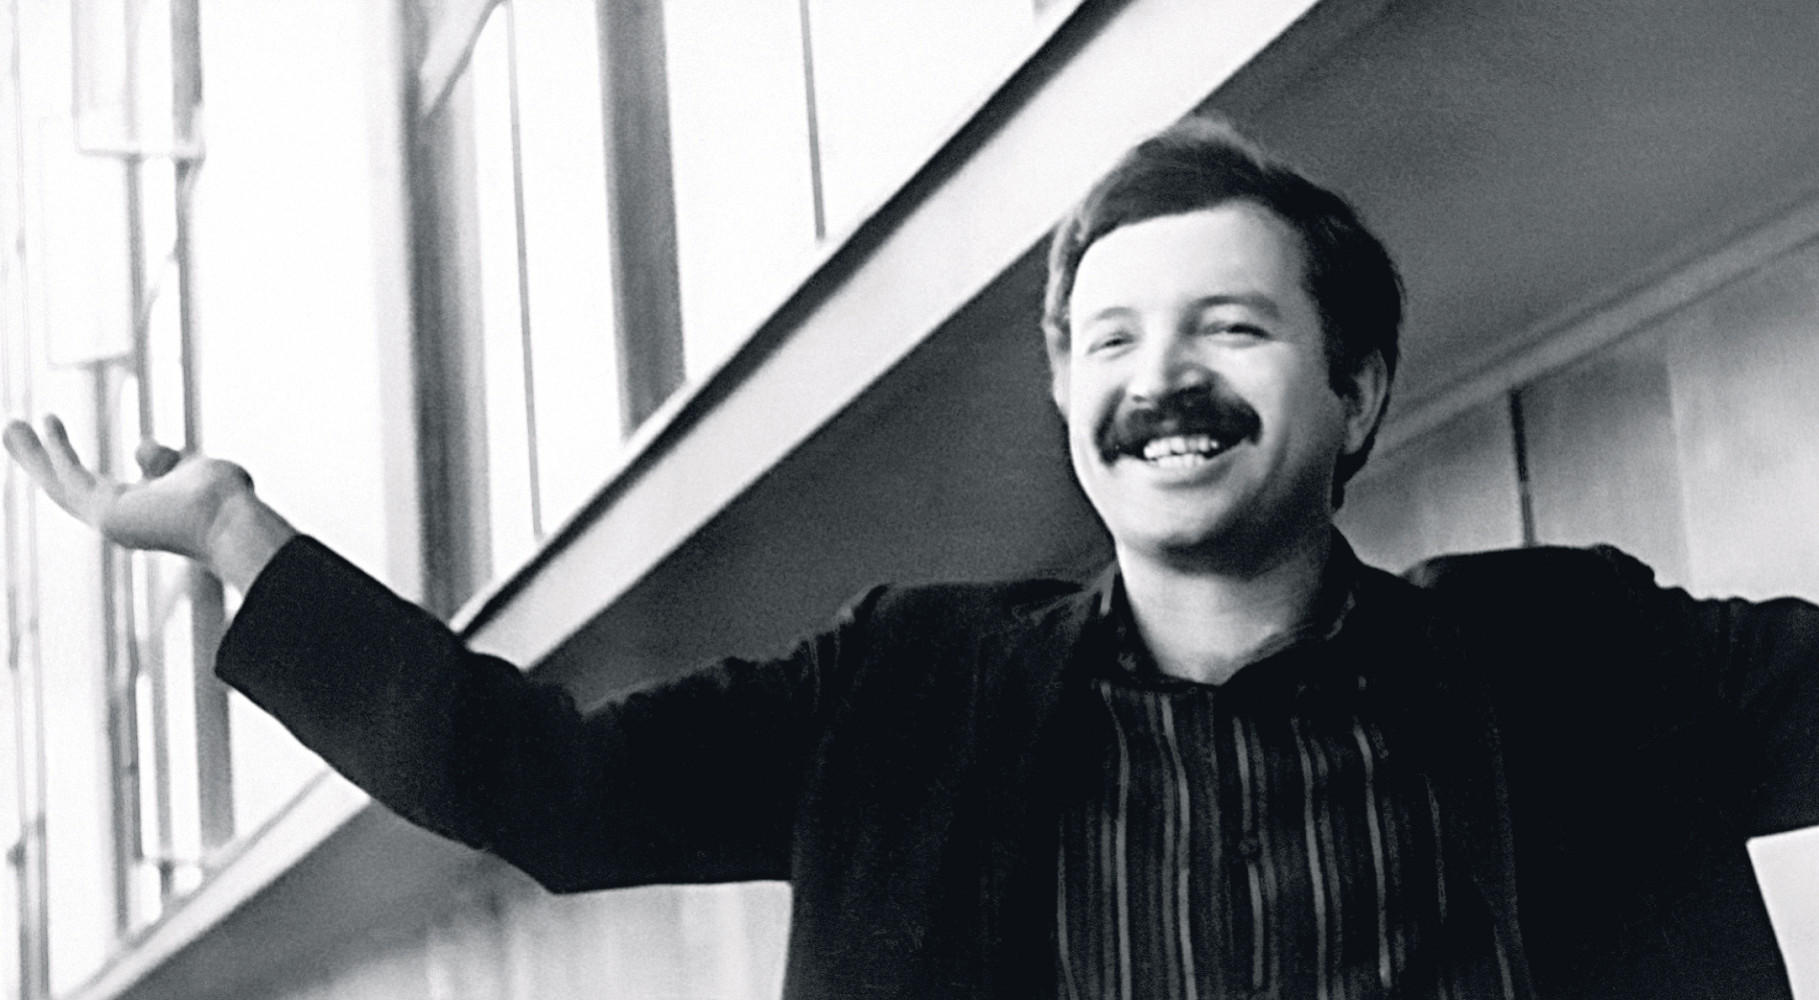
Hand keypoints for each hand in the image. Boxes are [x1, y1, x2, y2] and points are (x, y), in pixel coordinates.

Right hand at [3, 415, 292, 586]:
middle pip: (65, 487)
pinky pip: (71, 477)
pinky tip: (46, 421)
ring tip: (8, 426)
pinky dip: (56, 450)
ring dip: (33, 455)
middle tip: (14, 430)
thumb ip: (162, 461)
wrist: (233, 522)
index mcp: (138, 515)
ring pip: (59, 484)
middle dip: (39, 459)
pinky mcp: (106, 514)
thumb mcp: (189, 470)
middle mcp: (119, 523)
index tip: (53, 425)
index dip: (68, 458)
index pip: (92, 486)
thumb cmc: (224, 501)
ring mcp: (110, 522)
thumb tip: (139, 445)